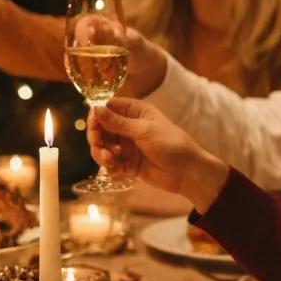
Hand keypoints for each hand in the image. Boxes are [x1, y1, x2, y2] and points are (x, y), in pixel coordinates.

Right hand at [88, 98, 227, 211]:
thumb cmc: (171, 144)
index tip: (93, 125)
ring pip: (103, 147)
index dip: (97, 115)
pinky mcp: (128, 165)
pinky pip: (110, 164)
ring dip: (101, 153)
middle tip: (98, 144)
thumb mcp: (143, 130)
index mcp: (135, 112)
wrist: (187, 172)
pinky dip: (109, 166)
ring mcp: (128, 147)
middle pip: (101, 129)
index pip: (108, 108)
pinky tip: (116, 167)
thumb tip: (95, 108)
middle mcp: (128, 128)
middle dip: (96, 137)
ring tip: (109, 159)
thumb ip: (117, 122)